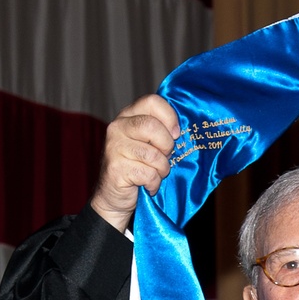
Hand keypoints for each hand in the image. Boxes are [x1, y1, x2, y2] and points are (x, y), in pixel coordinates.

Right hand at [91, 95, 180, 231]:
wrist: (115, 197)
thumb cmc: (138, 169)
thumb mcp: (150, 145)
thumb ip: (161, 132)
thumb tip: (184, 130)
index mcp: (128, 115)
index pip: (152, 102)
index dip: (170, 117)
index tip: (176, 134)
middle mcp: (117, 127)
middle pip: (152, 126)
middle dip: (167, 146)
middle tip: (166, 158)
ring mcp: (114, 147)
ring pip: (153, 154)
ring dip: (162, 169)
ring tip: (156, 174)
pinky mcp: (116, 168)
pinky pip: (148, 174)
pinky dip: (154, 183)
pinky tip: (148, 185)